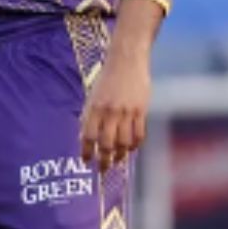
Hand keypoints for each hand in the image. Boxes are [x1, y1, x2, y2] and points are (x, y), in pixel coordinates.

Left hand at [79, 43, 149, 172]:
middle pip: (106, 144)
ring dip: (120, 155)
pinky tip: (131, 148)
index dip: (86, 151)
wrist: (126, 59)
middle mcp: (110, 112)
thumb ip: (91, 115)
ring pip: (124, 143)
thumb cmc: (107, 78)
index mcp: (94, 107)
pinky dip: (135, 145)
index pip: (88, 136)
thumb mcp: (93, 95)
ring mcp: (127, 112)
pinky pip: (138, 134)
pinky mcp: (141, 110)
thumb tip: (87, 138)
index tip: (86, 161)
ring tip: (117, 159)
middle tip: (103, 168)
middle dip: (104, 160)